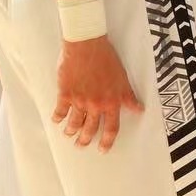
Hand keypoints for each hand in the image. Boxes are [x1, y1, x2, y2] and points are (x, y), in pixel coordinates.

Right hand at [52, 36, 142, 151]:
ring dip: (71, 131)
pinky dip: (57, 117)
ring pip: (74, 123)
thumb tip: (138, 109)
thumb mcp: (123, 79)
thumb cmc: (107, 59)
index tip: (103, 149)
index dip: (107, 141)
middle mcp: (95, 104)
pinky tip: (56, 120)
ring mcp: (79, 100)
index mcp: (111, 102)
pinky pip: (60, 110)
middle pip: (90, 129)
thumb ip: (128, 97)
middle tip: (81, 145)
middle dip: (85, 140)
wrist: (87, 46)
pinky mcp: (65, 93)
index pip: (112, 127)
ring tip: (69, 134)